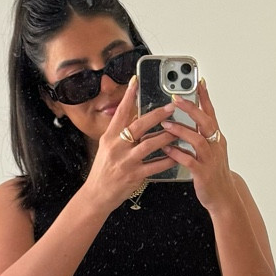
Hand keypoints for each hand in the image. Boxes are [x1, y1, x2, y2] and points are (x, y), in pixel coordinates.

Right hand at [83, 78, 179, 212]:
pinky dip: (168, 160)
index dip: (128, 96)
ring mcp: (126, 161)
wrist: (97, 194)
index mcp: (110, 136)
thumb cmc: (104, 170)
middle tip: (171, 106)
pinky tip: (177, 156)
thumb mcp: (107, 147)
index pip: (120, 112)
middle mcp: (117, 146)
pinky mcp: (134, 175)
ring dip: (167, 137)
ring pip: (150, 145)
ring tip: (179, 130)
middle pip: (139, 126)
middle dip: (157, 115)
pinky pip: (155, 166)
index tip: (136, 81)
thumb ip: (120, 133)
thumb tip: (136, 117)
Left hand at [159, 78, 235, 211]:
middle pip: (205, 122)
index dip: (205, 97)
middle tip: (175, 98)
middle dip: (191, 108)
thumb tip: (189, 120)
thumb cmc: (213, 173)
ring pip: (197, 140)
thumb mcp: (210, 150)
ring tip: (166, 124)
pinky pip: (189, 160)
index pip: (211, 113)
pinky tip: (167, 149)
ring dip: (181, 130)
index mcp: (216, 138)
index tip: (199, 81)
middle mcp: (215, 146)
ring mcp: (210, 159)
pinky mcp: (203, 173)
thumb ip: (200, 135)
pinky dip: (177, 154)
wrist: (223, 197)